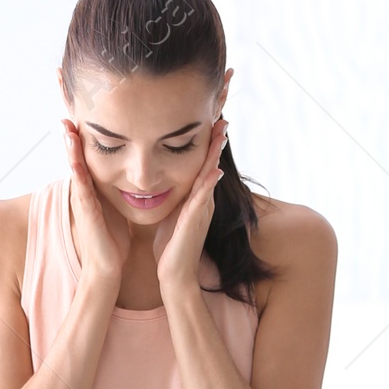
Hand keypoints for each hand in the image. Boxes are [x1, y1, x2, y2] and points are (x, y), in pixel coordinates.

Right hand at [62, 120, 130, 286]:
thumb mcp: (114, 204)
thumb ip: (115, 187)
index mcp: (92, 187)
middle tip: (62, 113)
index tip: (77, 110)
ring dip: (69, 148)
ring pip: (74, 168)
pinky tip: (74, 160)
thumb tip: (127, 171)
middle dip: (68, 134)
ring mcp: (83, 201)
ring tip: (65, 127)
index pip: (84, 154)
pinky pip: (81, 189)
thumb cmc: (112, 237)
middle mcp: (83, 190)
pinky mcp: (86, 213)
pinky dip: (77, 172)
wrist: (108, 266)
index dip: (79, 134)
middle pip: (74, 156)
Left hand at [154, 117, 226, 300]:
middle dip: (217, 138)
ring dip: (216, 154)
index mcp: (195, 196)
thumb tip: (166, 178)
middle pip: (211, 161)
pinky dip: (207, 183)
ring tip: (222, 131)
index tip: (210, 115)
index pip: (202, 161)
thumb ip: (175, 196)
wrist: (174, 275)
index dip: (207, 140)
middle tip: (223, 113)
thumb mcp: (172, 212)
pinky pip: (202, 198)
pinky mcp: (195, 222)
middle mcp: (202, 200)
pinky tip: (212, 170)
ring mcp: (201, 210)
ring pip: (210, 175)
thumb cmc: (170, 246)